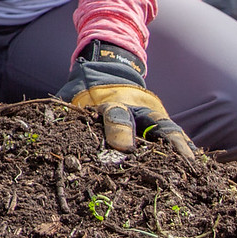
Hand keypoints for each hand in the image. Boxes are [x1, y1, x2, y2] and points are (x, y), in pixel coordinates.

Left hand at [57, 41, 195, 160]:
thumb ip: (61, 111)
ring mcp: (151, 114)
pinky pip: (175, 136)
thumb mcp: (71, 96)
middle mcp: (136, 107)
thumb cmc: (84, 90)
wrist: (109, 67)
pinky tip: (196, 168)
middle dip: (164, 144)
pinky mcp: (161, 121)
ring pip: (170, 130)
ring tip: (194, 170)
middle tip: (176, 167)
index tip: (122, 148)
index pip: (115, 116)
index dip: (119, 131)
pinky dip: (185, 150)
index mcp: (109, 102)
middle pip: (153, 124)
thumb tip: (39, 125)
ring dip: (181, 149)